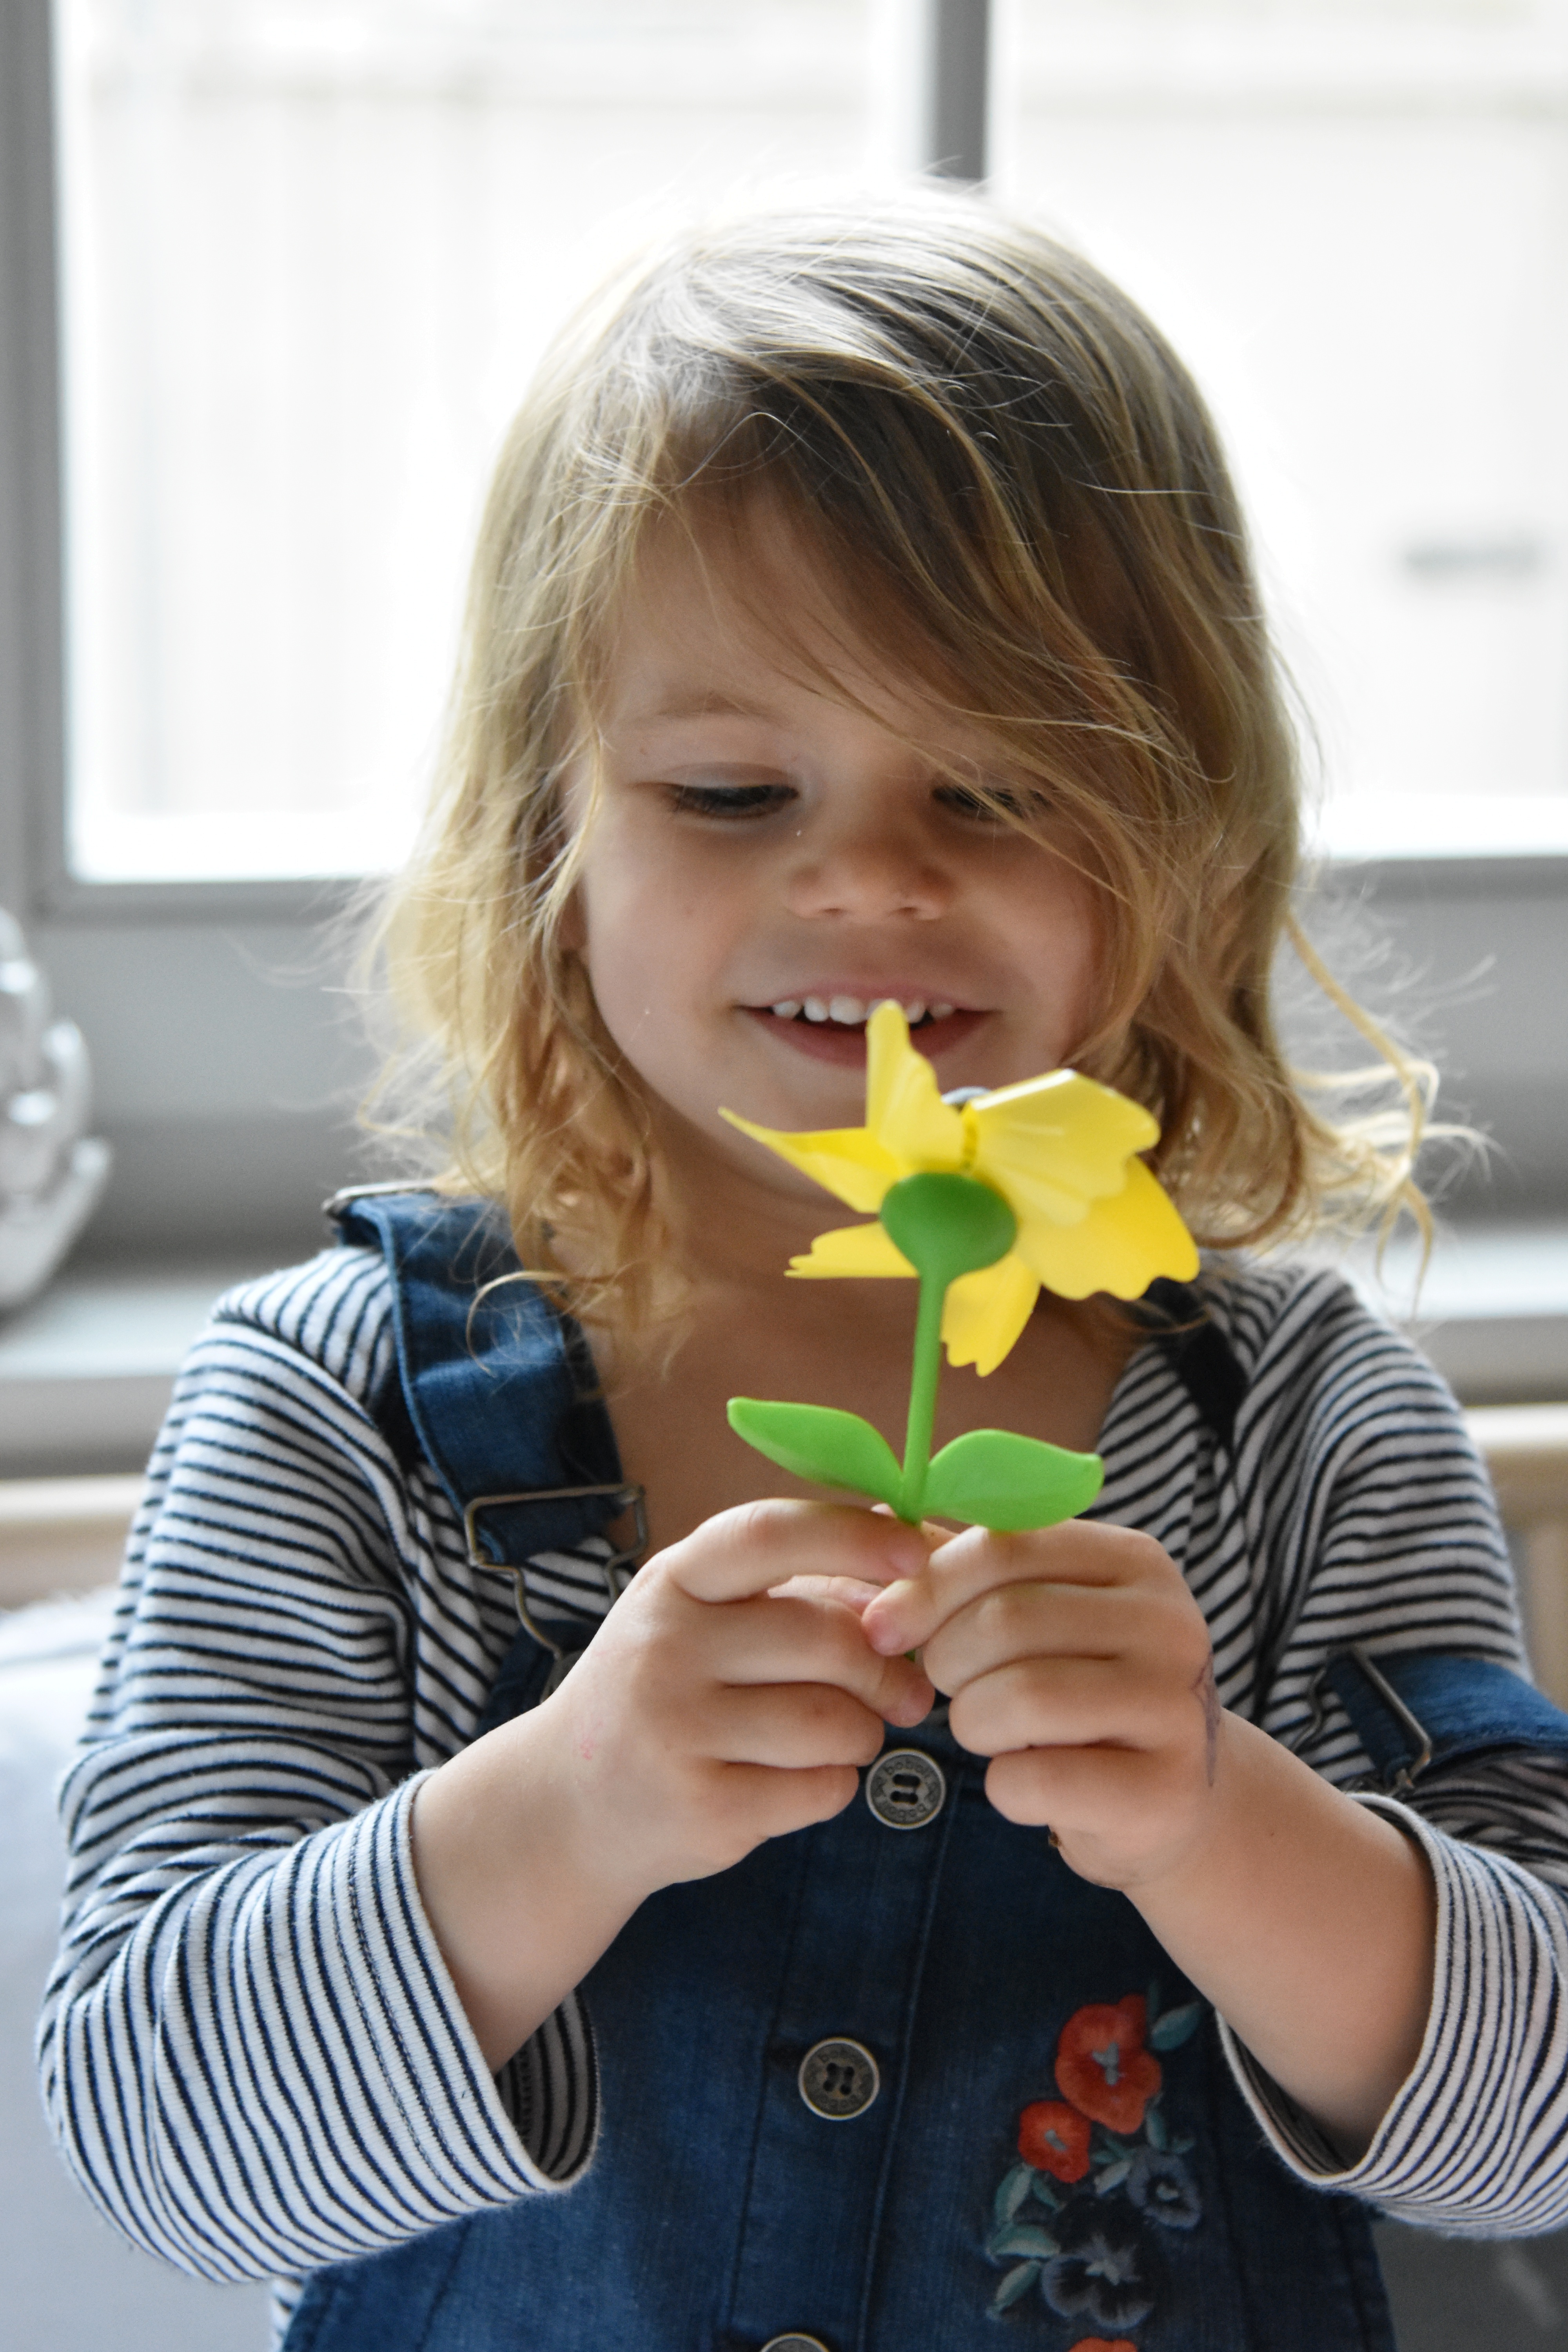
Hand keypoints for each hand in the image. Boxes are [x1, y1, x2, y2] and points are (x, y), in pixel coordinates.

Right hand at [411, 1500, 932, 2065]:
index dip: (854, 1537)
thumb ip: (804, 1588)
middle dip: (884, 1668)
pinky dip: (836, 1784)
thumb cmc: (665, 1691)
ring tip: (844, 1736)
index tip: (917, 1552)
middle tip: (902, 1692)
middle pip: (827, 1639)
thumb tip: (920, 1553)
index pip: (770, 1533)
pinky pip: (822, 1789)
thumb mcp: (705, 1618)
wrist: (567, 1803)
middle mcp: (665, 1648)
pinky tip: (804, 1779)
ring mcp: (677, 1732)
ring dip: (864, 1732)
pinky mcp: (702, 1811)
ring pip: (834, 1722)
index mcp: (672, 1582)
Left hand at [860, 1519, 1219, 1890]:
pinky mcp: (1162, 1791)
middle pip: (1005, 1623)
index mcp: (1134, 1560)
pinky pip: (1034, 1781)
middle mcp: (1168, 1623)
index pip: (1004, 1548)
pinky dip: (1003, 1786)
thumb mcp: (1040, 1614)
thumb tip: (880, 1517)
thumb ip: (968, 1568)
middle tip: (953, 1689)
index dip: (925, 1588)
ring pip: (1019, 1698)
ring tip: (988, 1730)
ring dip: (972, 1723)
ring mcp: (1174, 1708)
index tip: (882, 1628)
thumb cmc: (1083, 1690)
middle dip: (946, 1663)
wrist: (1170, 1797)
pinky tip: (1023, 1783)